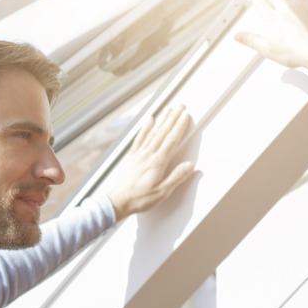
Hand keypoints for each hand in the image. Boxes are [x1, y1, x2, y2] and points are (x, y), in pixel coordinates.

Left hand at [107, 105, 194, 221]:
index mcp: (157, 163)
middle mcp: (148, 155)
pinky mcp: (132, 157)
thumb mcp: (162, 192)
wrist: (118, 201)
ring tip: (168, 109)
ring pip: (153, 133)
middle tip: (181, 106)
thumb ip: (176, 177)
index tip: (186, 116)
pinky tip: (149, 121)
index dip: (179, 127)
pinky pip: (140, 138)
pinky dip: (145, 128)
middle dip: (173, 118)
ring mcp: (139, 154)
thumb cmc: (139, 199)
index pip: (171, 140)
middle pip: (163, 132)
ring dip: (162, 120)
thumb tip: (189, 166)